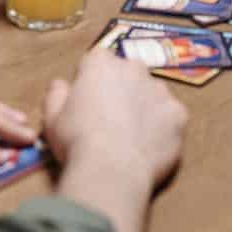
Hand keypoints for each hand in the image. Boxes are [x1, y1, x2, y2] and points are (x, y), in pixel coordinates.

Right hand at [44, 51, 185, 188]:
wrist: (112, 170)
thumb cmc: (78, 142)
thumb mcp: (52, 118)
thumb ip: (56, 94)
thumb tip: (60, 85)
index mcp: (101, 64)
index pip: (97, 61)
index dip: (90, 81)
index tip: (87, 100)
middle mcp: (134, 69)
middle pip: (128, 73)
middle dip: (121, 89)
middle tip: (109, 118)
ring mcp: (161, 91)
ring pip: (152, 93)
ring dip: (144, 106)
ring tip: (130, 135)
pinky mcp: (179, 114)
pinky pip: (171, 116)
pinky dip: (163, 127)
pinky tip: (148, 145)